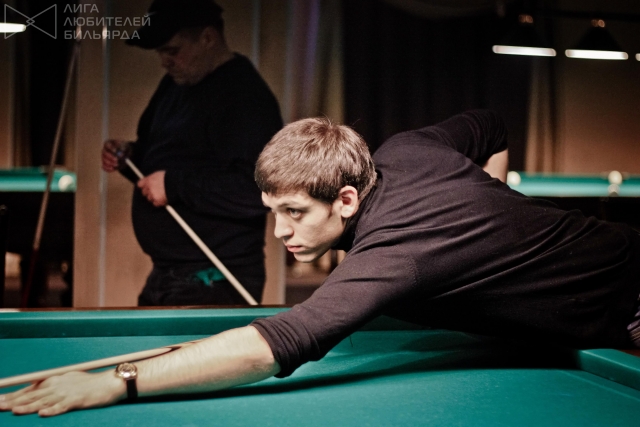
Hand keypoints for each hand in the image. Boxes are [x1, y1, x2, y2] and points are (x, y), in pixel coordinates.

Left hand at [0, 370, 124, 416]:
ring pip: (43, 401)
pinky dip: (52, 410)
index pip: (30, 388)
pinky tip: (42, 414)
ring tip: (14, 411)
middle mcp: (58, 385)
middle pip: (32, 394)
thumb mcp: (69, 380)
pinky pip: (62, 407)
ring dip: (28, 406)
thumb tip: (36, 389)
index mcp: (55, 380)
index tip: (0, 398)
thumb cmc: (90, 384)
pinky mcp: (77, 401)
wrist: (109, 382)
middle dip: (13, 400)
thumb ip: (53, 385)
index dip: (13, 394)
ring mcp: (67, 393)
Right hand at [102, 139, 131, 171]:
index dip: (110, 148)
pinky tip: (112, 168)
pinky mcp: (105, 164)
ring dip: (110, 163)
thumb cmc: (124, 148)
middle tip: (116, 159)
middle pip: (104, 153)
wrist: (124, 154)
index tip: (115, 151)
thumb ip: (123, 149)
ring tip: (117, 164)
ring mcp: (104, 157)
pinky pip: (104, 167)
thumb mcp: (125, 146)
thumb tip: (121, 154)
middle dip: (110, 157)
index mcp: (108, 144)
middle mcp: (104, 150)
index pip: (107, 145)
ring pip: (104, 161)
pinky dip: (108, 168)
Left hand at [138, 171, 167, 206]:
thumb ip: (152, 178)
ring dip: (154, 197)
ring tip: (161, 195)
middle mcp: (149, 187)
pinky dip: (158, 202)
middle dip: (148, 192)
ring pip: (149, 198)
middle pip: (144, 192)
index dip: (143, 186)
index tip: (146, 187)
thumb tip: (149, 181)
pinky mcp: (158, 200)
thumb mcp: (159, 174)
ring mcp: (153, 195)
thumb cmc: (170, 178)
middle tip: (155, 191)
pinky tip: (163, 199)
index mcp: (149, 180)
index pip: (140, 184)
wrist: (177, 183)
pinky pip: (155, 203)